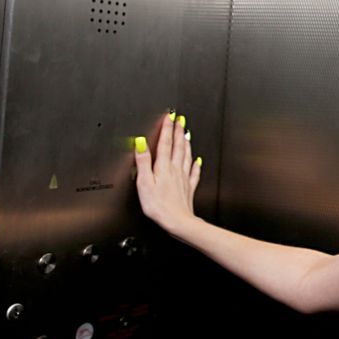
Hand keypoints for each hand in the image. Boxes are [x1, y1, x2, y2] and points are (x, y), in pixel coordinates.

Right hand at [134, 111, 200, 237]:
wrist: (177, 221)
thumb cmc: (158, 205)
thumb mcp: (144, 182)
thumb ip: (143, 161)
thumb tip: (140, 143)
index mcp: (164, 167)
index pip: (165, 143)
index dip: (166, 129)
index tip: (169, 117)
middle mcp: (175, 170)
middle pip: (177, 146)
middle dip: (178, 131)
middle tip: (180, 119)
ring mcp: (183, 178)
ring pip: (186, 156)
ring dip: (186, 143)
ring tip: (187, 134)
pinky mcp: (188, 188)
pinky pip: (194, 173)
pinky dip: (196, 165)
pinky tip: (198, 161)